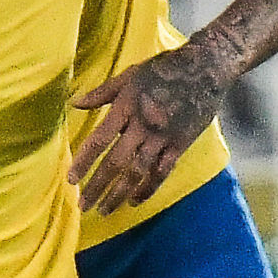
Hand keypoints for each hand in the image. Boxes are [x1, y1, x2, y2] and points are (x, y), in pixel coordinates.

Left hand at [68, 38, 236, 215]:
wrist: (206, 67)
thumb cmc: (164, 68)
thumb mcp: (130, 75)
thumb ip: (102, 92)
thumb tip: (74, 103)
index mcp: (126, 107)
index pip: (99, 140)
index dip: (83, 162)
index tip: (71, 179)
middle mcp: (143, 126)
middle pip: (116, 162)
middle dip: (97, 186)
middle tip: (83, 206)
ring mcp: (163, 137)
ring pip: (137, 172)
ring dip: (119, 194)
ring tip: (104, 211)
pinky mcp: (180, 143)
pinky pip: (162, 172)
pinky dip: (148, 188)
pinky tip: (134, 201)